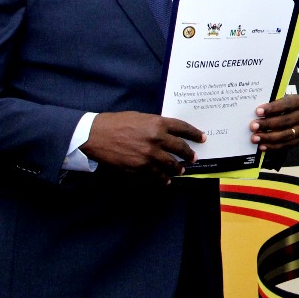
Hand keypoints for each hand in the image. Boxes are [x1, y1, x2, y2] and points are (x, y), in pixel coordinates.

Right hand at [81, 111, 202, 182]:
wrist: (96, 135)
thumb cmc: (117, 123)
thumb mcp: (141, 117)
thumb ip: (156, 125)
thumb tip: (169, 133)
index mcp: (158, 123)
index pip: (183, 128)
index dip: (194, 134)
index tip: (202, 138)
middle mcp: (157, 139)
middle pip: (180, 148)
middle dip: (189, 154)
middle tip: (193, 158)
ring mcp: (149, 156)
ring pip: (171, 165)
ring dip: (178, 169)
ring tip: (181, 170)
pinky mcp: (140, 168)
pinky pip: (156, 176)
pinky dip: (162, 179)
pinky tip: (166, 180)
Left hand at [251, 94, 298, 150]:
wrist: (292, 114)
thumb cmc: (281, 106)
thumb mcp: (278, 101)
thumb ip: (270, 105)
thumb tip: (255, 112)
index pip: (285, 105)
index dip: (271, 108)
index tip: (258, 111)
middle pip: (285, 121)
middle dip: (267, 124)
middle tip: (253, 126)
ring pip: (285, 135)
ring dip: (268, 137)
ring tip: (255, 138)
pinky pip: (286, 145)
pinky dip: (273, 146)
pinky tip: (262, 146)